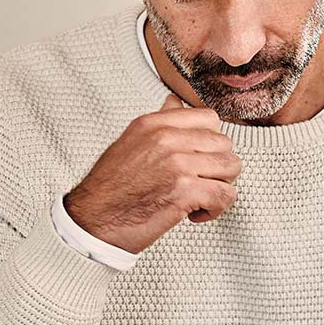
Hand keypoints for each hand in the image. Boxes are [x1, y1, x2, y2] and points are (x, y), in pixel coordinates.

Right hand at [64, 93, 242, 252]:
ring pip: (231, 168)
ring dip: (220, 188)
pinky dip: (216, 209)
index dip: (212, 143)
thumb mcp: (131, 142)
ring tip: (200, 199)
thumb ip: (158, 123)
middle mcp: (166, 139)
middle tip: (200, 184)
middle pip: (225, 145)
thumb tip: (175, 103)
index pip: (209, 118)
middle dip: (219, 168)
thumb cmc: (111, 189)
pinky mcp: (185, 191)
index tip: (200, 160)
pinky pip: (225, 195)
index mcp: (154, 124)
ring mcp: (177, 164)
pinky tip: (196, 214)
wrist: (92, 221)